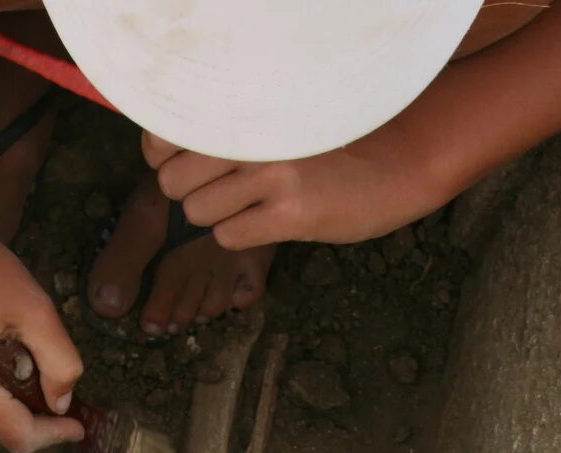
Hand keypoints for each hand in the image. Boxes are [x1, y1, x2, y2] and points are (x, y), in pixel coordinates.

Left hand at [141, 122, 451, 249]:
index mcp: (247, 108)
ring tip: (248, 205)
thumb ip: (228, 128)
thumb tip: (162, 152)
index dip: (164, 158)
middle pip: (172, 181)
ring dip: (215, 217)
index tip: (180, 164)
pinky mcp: (291, 212)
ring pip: (196, 212)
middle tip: (221, 191)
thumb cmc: (330, 145)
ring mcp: (273, 174)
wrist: (398, 163)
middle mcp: (255, 135)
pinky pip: (228, 236)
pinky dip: (238, 236)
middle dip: (189, 194)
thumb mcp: (276, 122)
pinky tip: (266, 221)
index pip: (165, 135)